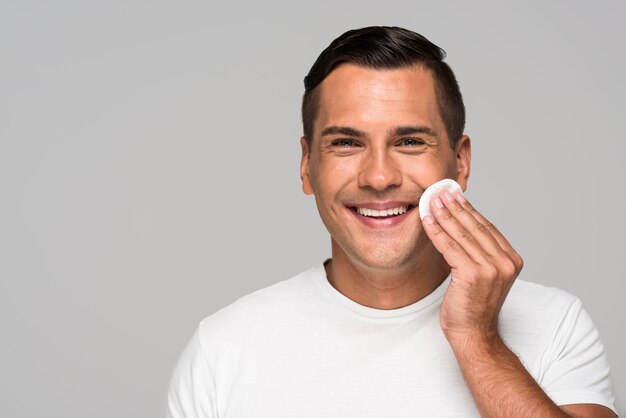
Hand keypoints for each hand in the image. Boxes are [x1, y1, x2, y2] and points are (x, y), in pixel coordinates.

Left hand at [422, 189, 523, 345]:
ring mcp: (492, 268)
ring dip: (444, 214)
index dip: (469, 209)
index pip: (487, 227)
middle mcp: (505, 262)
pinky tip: (427, 219)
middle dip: (455, 206)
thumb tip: (460, 225)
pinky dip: (436, 231)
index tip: (455, 195)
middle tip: (440, 190)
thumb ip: (480, 253)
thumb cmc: (474, 306)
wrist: (474, 334)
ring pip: (461, 234)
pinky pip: (449, 246)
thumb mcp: (484, 275)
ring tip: (431, 200)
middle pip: (475, 226)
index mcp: (512, 260)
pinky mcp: (473, 274)